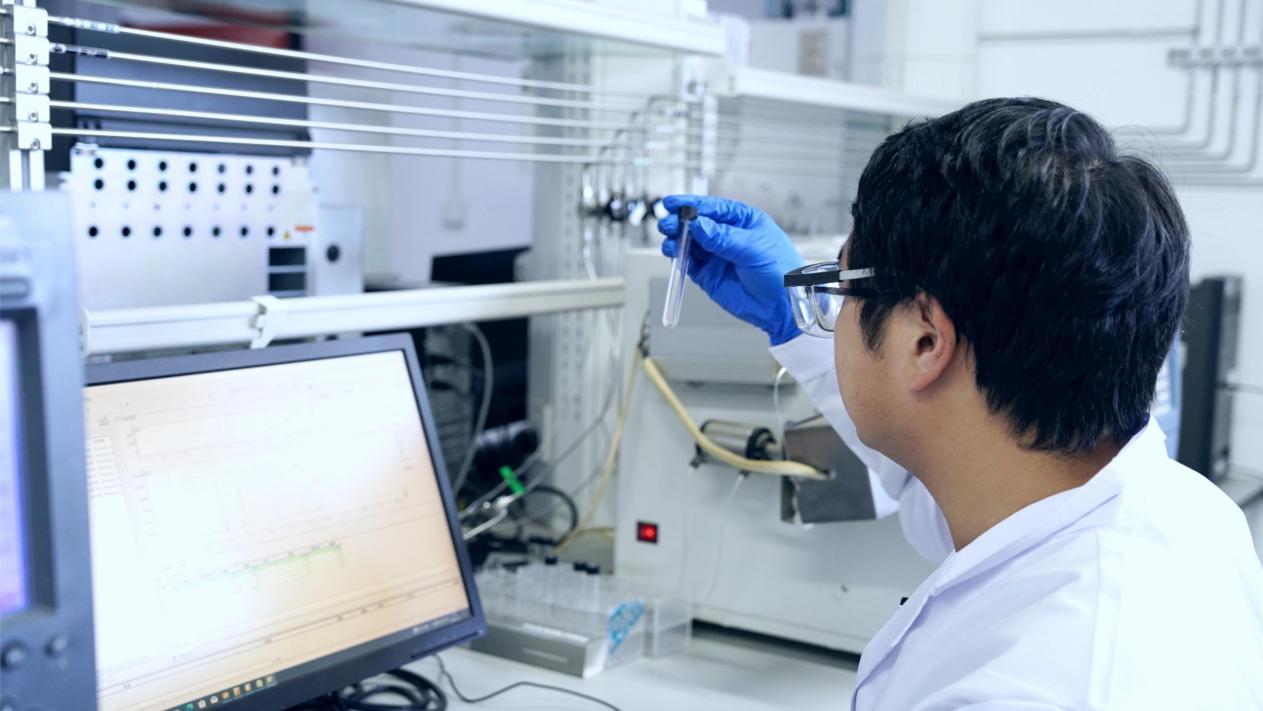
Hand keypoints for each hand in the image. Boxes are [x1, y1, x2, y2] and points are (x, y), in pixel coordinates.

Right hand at [657, 195, 804, 344]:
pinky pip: (689, 264)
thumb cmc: (781, 271)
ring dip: (676, 241)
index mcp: (742, 221)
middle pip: (696, 224)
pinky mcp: (709, 275)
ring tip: (669, 243)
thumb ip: (723, 237)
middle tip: (668, 225)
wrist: (783, 306)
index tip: (672, 204)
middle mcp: (727, 236)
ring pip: (689, 243)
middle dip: (680, 223)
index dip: (690, 204)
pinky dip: (680, 260)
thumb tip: (698, 225)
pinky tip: (676, 257)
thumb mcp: (753, 249)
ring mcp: (717, 255)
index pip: (712, 207)